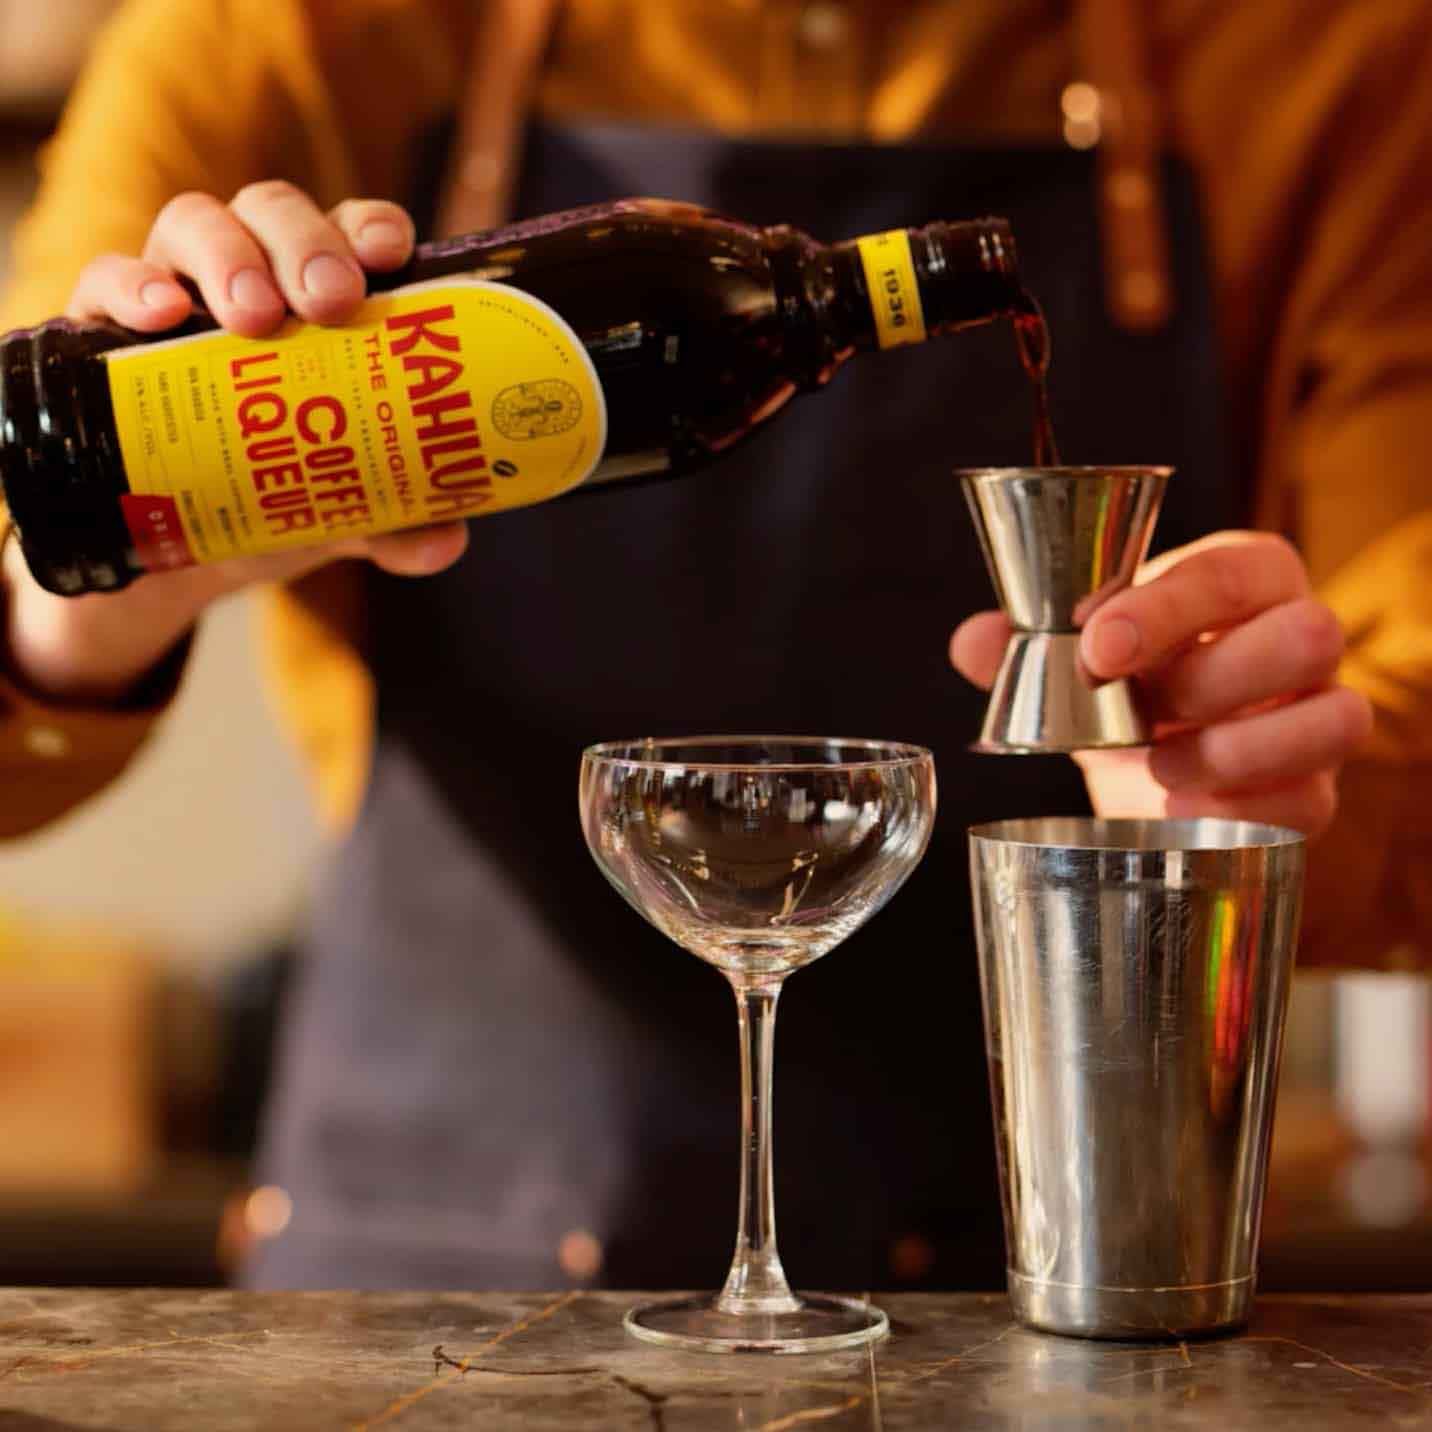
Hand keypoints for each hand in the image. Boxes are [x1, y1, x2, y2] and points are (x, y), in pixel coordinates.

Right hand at [6, 183, 467, 703]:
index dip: (372, 228)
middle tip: (332, 301)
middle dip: (308, 244)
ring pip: (196, 221)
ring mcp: (179, 289)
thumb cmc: (279, 493)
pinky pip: (107, 277)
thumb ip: (396, 524)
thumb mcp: (341, 512)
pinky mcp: (106, 324)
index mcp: (322, 298)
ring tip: (255, 317)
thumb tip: (441, 544)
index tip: (391, 254)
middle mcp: (253, 273)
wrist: (182, 544)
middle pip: (276, 213)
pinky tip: (161, 314)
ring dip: (230, 258)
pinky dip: (133, 285)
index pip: (352, 232)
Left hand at [949, 532, 1373, 837]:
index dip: (1166, 610)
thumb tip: (973, 643)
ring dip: (1230, 751)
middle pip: (1306, 638)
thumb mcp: (1076, 655)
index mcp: (1248, 576)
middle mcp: (1305, 635)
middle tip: (1132, 714)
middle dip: (1207, 681)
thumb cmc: (1127, 685)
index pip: (1230, 574)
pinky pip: (1310, 803)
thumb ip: (1022, 643)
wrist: (1154, 764)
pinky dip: (1238, 812)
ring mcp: (1323, 714)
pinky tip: (1180, 808)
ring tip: (1157, 765)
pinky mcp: (1317, 791)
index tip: (1097, 648)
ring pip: (1333, 720)